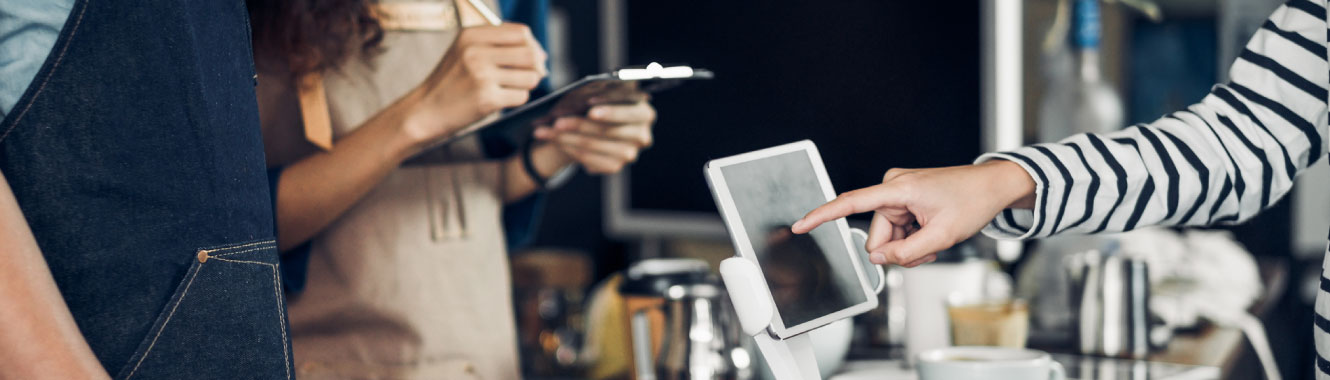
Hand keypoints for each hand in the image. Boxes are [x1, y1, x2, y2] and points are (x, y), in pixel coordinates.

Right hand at [404, 23, 546, 144]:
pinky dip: (515, 100)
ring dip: (526, 85)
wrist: (424, 111)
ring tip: (508, 88)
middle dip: (535, 67)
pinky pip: (521, 97)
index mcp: (471, 35)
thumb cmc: (450, 82)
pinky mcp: (487, 99)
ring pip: (530, 77)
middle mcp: (476, 52)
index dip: (533, 46)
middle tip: (526, 76)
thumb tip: (541, 54)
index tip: (532, 57)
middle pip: (530, 54)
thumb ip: (499, 45)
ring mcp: (481, 76)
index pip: (521, 33)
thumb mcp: (465, 51)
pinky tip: (499, 100)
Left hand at [532, 94, 655, 173]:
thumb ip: (594, 97)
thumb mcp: (598, 98)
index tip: (589, 105)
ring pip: (594, 145)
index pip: (629, 111)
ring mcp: (630, 153)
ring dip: (566, 137)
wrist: (594, 129)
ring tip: (546, 130)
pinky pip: (589, 159)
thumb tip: (573, 100)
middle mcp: (641, 134)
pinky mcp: (615, 166)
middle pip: (609, 130)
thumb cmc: (598, 106)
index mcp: (644, 111)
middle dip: (580, 124)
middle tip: (557, 122)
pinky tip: (554, 140)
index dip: (610, 109)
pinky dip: (568, 148)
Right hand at [790, 160, 1035, 266]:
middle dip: (898, 250)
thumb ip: (906, 253)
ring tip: (934, 237)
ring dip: (909, 246)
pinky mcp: (903, 201)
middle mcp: (892, 188)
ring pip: (887, 239)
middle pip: (877, 237)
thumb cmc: (971, 201)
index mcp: (897, 189)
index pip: (850, 203)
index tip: (800, 225)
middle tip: (928, 246)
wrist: (992, 186)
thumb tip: (879, 259)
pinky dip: (913, 239)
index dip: (822, 216)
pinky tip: (931, 232)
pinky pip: (897, 232)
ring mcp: (897, 194)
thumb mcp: (941, 236)